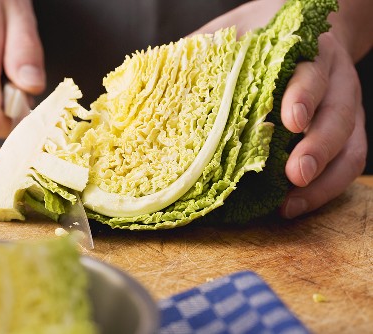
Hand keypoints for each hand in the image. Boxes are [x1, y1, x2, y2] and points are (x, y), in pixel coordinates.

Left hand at [191, 0, 366, 218]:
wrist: (295, 31)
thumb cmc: (260, 37)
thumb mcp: (234, 33)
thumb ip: (207, 49)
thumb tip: (163, 71)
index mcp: (308, 53)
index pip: (312, 74)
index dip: (304, 97)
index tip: (288, 120)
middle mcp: (335, 82)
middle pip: (337, 116)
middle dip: (317, 148)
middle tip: (294, 174)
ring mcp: (343, 109)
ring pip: (349, 147)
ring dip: (323, 180)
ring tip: (290, 204)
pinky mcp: (345, 134)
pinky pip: (348, 164)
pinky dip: (325, 189)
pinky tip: (293, 204)